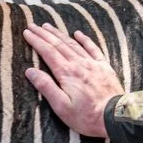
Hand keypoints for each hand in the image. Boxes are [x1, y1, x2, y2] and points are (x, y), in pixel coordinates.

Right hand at [23, 23, 124, 137]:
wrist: (116, 117)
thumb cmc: (87, 116)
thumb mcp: (61, 107)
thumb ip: (46, 87)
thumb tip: (30, 71)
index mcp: (66, 73)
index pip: (47, 52)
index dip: (36, 41)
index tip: (26, 32)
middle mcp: (78, 64)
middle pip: (58, 44)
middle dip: (44, 34)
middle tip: (33, 25)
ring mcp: (92, 64)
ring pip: (73, 44)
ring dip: (59, 34)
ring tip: (48, 26)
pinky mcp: (104, 67)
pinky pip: (93, 48)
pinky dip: (84, 39)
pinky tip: (78, 33)